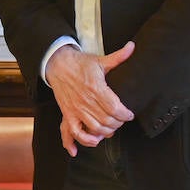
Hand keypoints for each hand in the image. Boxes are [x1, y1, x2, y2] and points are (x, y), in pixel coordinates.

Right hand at [47, 41, 135, 155]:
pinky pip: (74, 132)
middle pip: (108, 121)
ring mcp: (76, 109)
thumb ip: (118, 57)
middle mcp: (86, 101)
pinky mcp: (68, 114)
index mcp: (96, 88)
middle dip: (118, 123)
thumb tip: (132, 47)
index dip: (125, 115)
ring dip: (106, 132)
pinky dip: (81, 141)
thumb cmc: (79, 64)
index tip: (129, 114)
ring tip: (110, 128)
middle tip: (121, 120)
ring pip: (95, 129)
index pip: (115, 109)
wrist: (57, 64)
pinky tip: (90, 142)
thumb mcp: (100, 60)